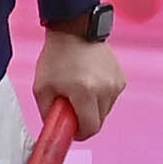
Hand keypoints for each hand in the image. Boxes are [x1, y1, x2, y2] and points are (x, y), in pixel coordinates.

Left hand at [35, 22, 126, 141]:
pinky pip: (110, 98)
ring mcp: (115, 83)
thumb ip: (48, 113)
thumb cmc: (57, 56)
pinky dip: (100, 96)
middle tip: (71, 106)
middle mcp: (105, 88)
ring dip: (92, 108)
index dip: (80, 133)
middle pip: (99, 121)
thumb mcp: (42, 88)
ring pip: (105, 111)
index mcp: (85, 92)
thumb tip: (55, 129)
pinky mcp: (121, 78)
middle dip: (84, 120)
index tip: (71, 129)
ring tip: (79, 90)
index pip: (90, 128)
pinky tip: (89, 82)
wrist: (75, 30)